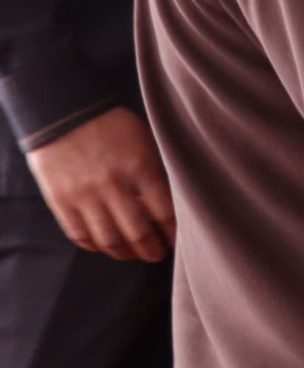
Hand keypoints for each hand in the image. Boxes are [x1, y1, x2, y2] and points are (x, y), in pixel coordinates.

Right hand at [25, 107, 174, 261]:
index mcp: (141, 168)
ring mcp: (85, 196)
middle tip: (158, 254)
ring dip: (124, 253)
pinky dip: (94, 246)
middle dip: (152, 250)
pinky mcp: (61, 201)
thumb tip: (176, 199)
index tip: (179, 241)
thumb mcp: (146, 140)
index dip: (174, 233)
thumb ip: (158, 169)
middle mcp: (114, 186)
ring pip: (109, 239)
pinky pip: (80, 234)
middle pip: (138, 233)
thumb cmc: (113, 125)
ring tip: (133, 254)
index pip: (165, 213)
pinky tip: (105, 246)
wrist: (66, 112)